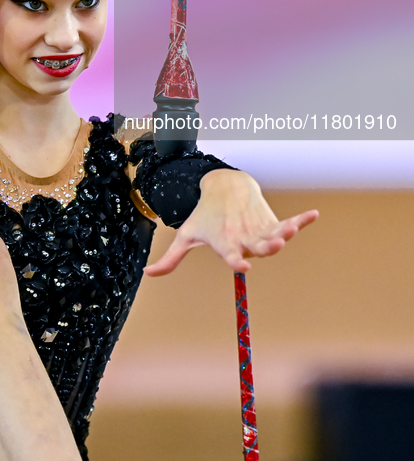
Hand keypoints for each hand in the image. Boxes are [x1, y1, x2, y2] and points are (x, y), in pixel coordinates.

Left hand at [144, 169, 318, 275]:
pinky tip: (314, 215)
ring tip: (291, 231)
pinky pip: (288, 222)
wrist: (224, 186)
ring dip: (284, 233)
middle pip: (256, 245)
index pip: (230, 253)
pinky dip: (301, 220)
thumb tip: (147, 275)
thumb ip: (171, 259)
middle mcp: (243, 236)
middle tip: (272, 246)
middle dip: (264, 247)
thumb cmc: (203, 216)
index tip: (241, 265)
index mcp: (224, 242)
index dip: (235, 259)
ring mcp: (258, 228)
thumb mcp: (186, 235)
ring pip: (272, 234)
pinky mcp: (270, 222)